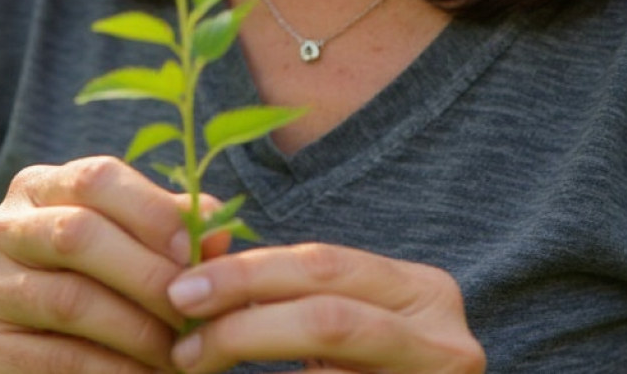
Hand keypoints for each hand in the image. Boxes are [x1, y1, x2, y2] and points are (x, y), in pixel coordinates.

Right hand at [0, 156, 228, 373]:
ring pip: (69, 300)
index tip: (199, 248)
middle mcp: (0, 227)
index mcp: (40, 185)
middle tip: (195, 305)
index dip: (151, 211)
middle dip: (148, 274)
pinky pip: (55, 359)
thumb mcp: (134, 237)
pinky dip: (111, 369)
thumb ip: (174, 226)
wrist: (45, 342)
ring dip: (136, 328)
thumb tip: (217, 230)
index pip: (96, 177)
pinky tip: (146, 373)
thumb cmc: (107, 274)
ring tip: (181, 346)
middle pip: (78, 235)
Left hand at [166, 242, 486, 373]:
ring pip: (329, 357)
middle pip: (328, 311)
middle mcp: (444, 338)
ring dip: (250, 348)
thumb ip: (302, 299)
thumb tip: (206, 283)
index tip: (185, 286)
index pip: (326, 264)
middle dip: (244, 310)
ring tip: (197, 358)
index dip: (250, 271)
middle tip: (183, 327)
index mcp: (425, 293)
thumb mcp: (352, 325)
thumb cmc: (370, 373)